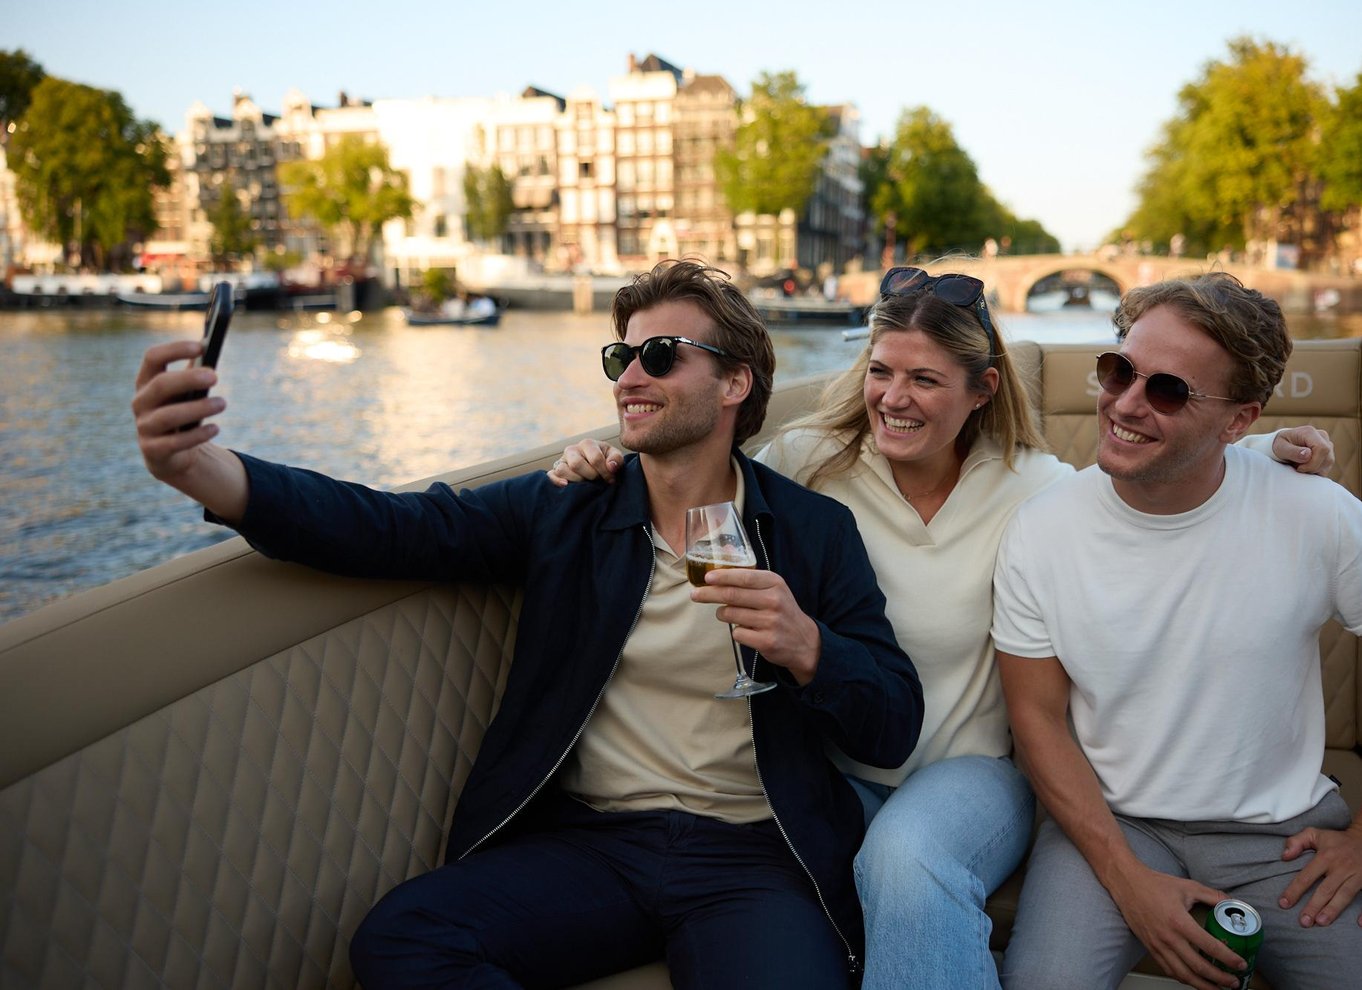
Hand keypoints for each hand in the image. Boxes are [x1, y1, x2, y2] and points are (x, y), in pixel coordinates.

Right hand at [132, 340, 224, 482]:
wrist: (171, 453)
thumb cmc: (180, 412)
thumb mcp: (185, 392)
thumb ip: (195, 372)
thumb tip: (212, 348)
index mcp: (146, 381)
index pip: (152, 357)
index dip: (174, 350)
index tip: (200, 346)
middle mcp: (140, 402)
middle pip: (161, 385)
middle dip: (188, 379)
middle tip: (215, 376)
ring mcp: (144, 427)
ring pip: (168, 416)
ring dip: (198, 408)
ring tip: (223, 403)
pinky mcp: (153, 450)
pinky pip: (175, 443)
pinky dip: (197, 435)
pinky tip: (216, 428)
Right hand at [547, 439, 623, 486]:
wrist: (597, 467)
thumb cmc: (606, 460)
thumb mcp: (615, 457)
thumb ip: (616, 459)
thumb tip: (610, 467)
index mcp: (587, 443)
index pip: (595, 458)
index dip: (604, 472)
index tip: (610, 479)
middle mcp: (572, 450)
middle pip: (577, 464)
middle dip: (590, 476)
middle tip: (598, 481)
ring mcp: (562, 460)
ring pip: (562, 470)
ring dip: (576, 480)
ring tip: (586, 484)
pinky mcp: (555, 471)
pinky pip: (551, 475)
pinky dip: (556, 481)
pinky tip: (566, 485)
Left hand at [692, 568, 820, 684]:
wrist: (804, 641)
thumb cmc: (782, 610)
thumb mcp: (774, 588)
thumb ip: (750, 576)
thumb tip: (723, 556)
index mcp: (775, 583)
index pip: (743, 577)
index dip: (722, 577)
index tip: (707, 578)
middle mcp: (774, 601)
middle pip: (732, 595)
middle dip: (709, 594)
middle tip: (695, 594)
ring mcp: (770, 622)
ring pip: (731, 614)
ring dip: (723, 614)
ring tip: (727, 613)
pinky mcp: (766, 641)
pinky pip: (737, 633)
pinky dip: (737, 631)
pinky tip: (747, 630)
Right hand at [1108, 866, 1242, 989]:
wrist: (1126, 883)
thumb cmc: (1154, 884)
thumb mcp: (1187, 886)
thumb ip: (1212, 895)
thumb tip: (1231, 902)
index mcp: (1179, 921)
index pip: (1210, 946)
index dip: (1228, 958)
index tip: (1240, 964)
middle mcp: (1168, 937)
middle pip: (1198, 967)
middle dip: (1219, 978)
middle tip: (1233, 982)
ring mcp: (1158, 945)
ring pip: (1183, 974)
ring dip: (1202, 985)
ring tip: (1217, 988)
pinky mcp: (1150, 947)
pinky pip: (1168, 969)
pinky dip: (1184, 978)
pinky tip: (1194, 980)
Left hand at [1272, 425, 1333, 474]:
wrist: (1283, 445)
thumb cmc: (1280, 445)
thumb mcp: (1280, 448)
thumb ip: (1293, 452)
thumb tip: (1308, 454)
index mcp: (1310, 432)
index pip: (1322, 449)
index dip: (1313, 462)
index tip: (1299, 468)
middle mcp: (1322, 436)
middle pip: (1327, 458)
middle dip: (1312, 468)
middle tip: (1297, 467)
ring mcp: (1328, 444)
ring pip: (1328, 463)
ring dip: (1314, 469)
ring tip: (1300, 465)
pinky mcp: (1329, 453)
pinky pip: (1327, 467)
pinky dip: (1316, 470)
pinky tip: (1306, 466)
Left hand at [1279, 821, 1361, 926]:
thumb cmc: (1336, 840)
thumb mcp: (1314, 834)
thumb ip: (1296, 842)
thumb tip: (1284, 856)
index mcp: (1326, 857)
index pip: (1306, 876)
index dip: (1294, 890)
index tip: (1283, 904)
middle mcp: (1341, 867)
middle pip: (1326, 889)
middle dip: (1314, 906)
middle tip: (1304, 922)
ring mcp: (1357, 875)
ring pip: (1344, 895)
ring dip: (1333, 910)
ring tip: (1321, 922)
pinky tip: (1360, 923)